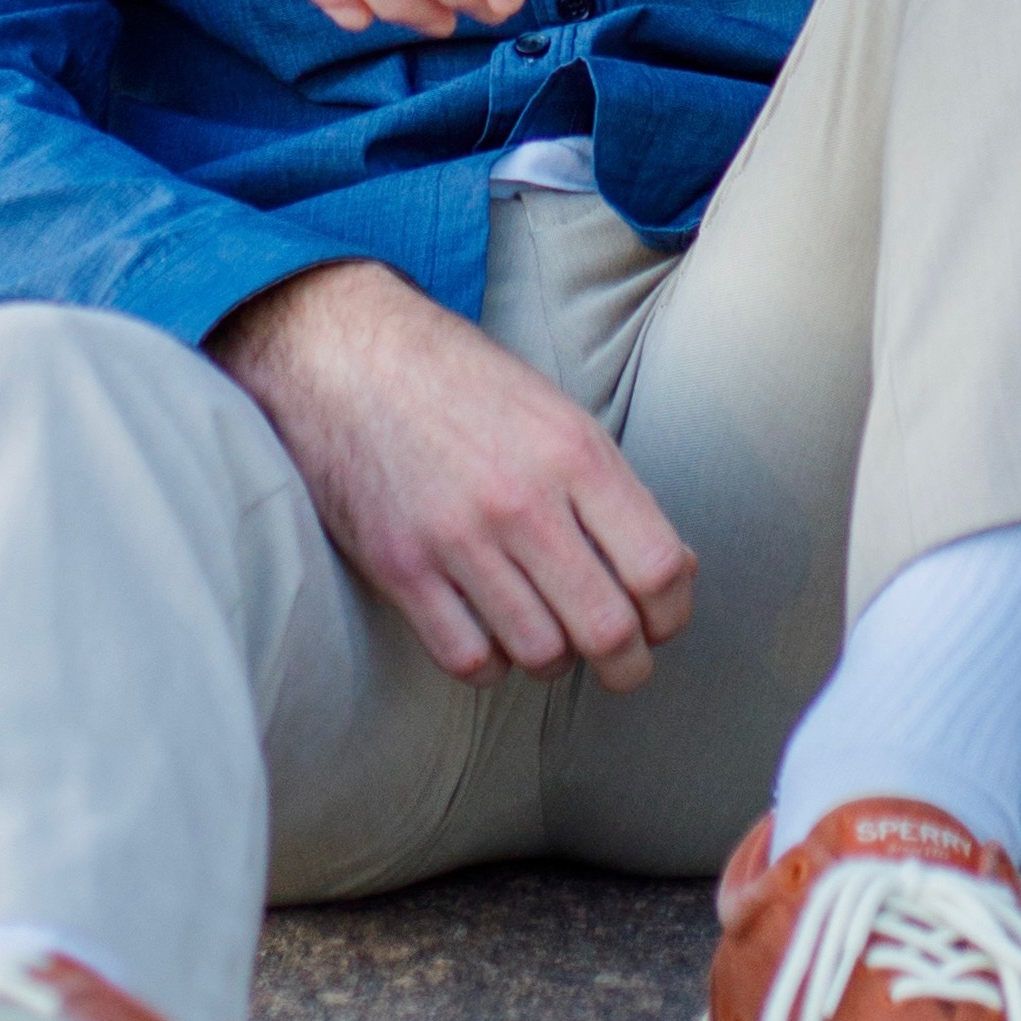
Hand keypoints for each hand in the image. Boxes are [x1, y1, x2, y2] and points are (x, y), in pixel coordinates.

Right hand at [211, 258, 697, 685]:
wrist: (346, 355)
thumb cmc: (461, 385)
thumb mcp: (555, 412)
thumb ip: (612, 490)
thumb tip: (672, 573)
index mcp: (574, 453)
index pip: (658, 568)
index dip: (673, 614)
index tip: (661, 624)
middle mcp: (522, 499)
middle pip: (607, 629)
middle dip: (628, 664)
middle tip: (622, 663)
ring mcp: (457, 537)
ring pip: (540, 653)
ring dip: (555, 662)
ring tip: (549, 640)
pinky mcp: (400, 567)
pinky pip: (467, 659)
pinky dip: (490, 665)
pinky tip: (490, 637)